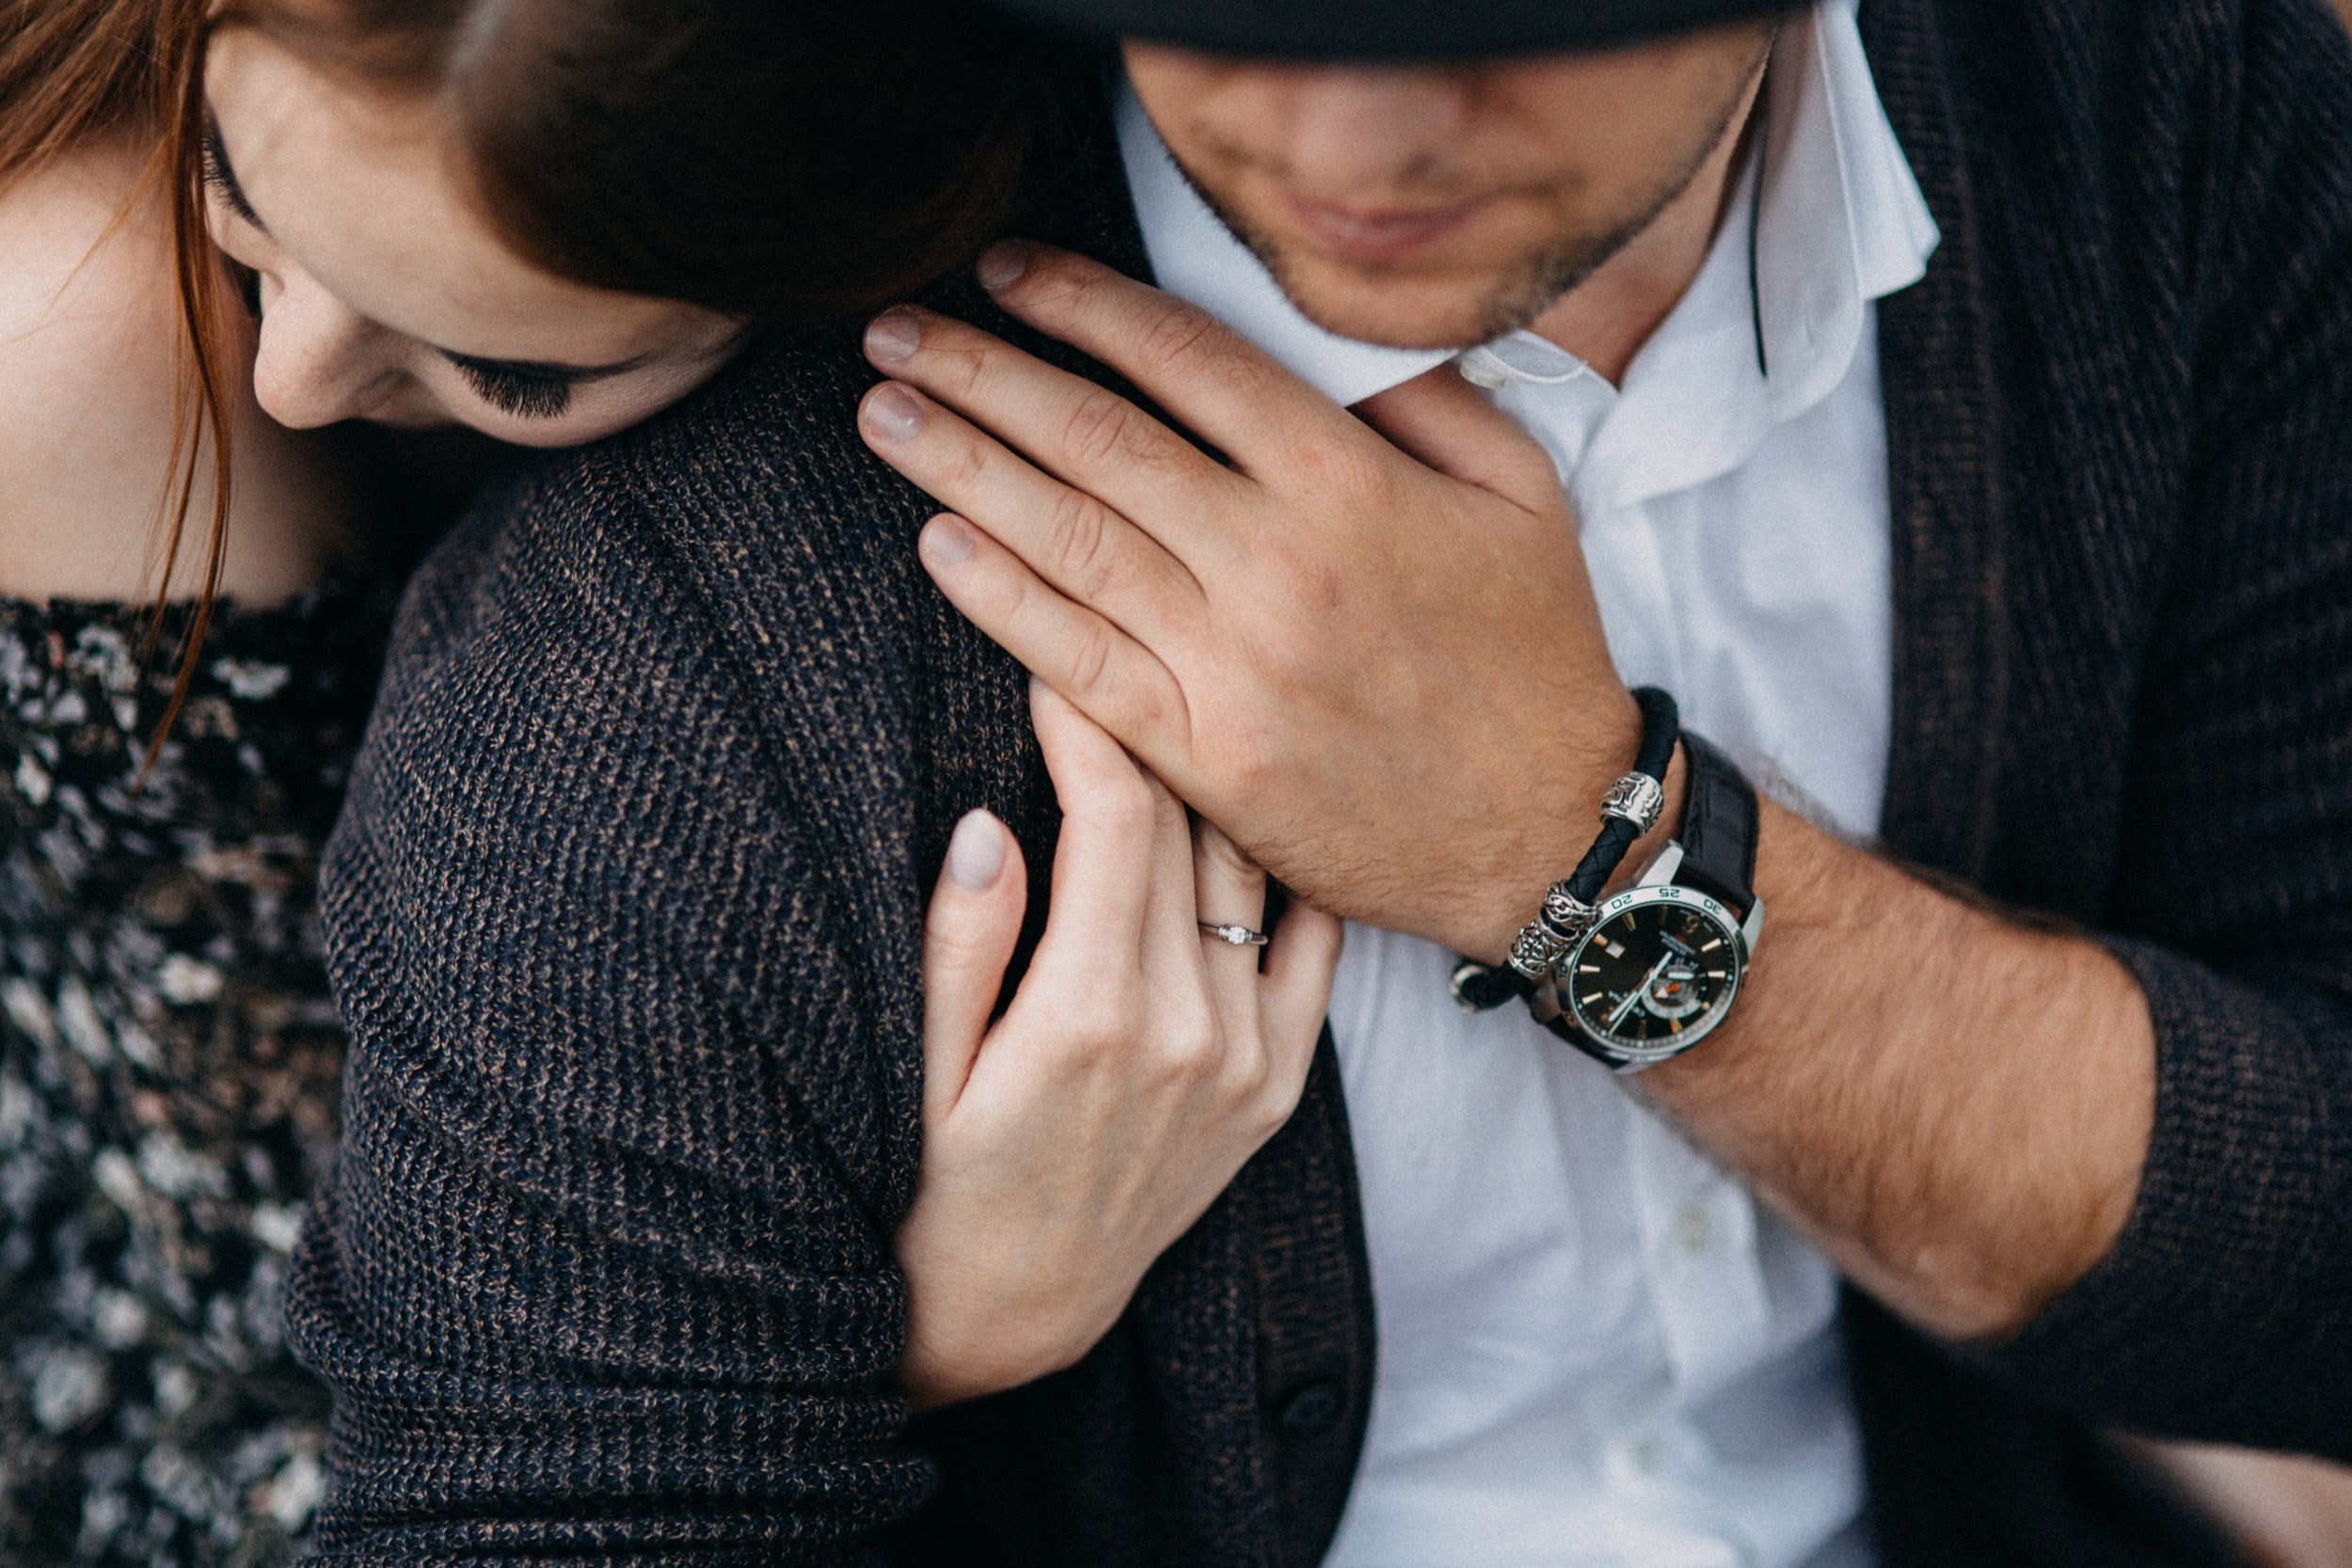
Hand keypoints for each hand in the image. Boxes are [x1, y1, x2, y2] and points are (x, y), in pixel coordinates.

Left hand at [857, 241, 1662, 961]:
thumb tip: (1321, 323)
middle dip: (981, 372)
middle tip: (893, 331)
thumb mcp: (1520, 496)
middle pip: (1099, 441)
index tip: (1006, 272)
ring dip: (960, 468)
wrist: (1544, 834)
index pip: (1186, 360)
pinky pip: (1080, 665)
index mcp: (1352, 484)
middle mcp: (1280, 564)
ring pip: (1071, 543)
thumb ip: (1424, 398)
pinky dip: (1001, 600)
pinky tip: (937, 544)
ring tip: (884, 413)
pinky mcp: (1207, 756)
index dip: (1082, 303)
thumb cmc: (1533, 655)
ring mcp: (1235, 666)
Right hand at [897, 681, 1342, 1409]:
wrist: (1015, 1312)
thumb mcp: (914, 1070)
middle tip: (1109, 673)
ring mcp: (1248, 1061)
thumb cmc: (936, 1185)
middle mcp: (1189, 1031)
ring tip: (1173, 731)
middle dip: (1141, 736)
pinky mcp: (1277, 1087)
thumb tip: (986, 822)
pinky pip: (1312, 947)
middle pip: (1186, 827)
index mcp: (1091, 1014)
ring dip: (1208, 795)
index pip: (1117, 815)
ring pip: (1248, 872)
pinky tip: (1250, 828)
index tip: (1053, 670)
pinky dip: (1284, 878)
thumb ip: (960, 945)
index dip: (1087, 723)